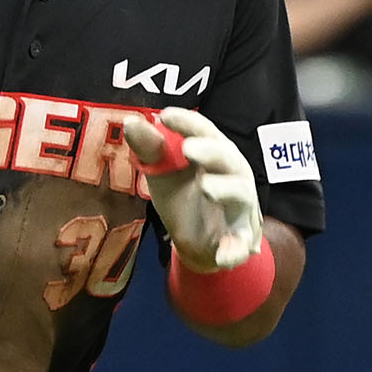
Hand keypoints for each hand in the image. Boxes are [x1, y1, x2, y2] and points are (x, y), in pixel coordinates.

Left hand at [125, 107, 262, 271]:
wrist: (198, 242)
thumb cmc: (185, 197)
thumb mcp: (162, 172)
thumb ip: (149, 148)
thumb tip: (130, 121)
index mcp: (214, 153)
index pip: (204, 131)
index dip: (187, 123)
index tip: (164, 116)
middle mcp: (232, 174)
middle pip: (227, 157)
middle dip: (211, 151)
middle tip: (189, 148)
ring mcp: (239, 206)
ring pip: (241, 193)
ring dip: (225, 189)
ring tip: (206, 186)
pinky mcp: (240, 238)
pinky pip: (241, 243)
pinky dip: (234, 248)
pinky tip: (223, 255)